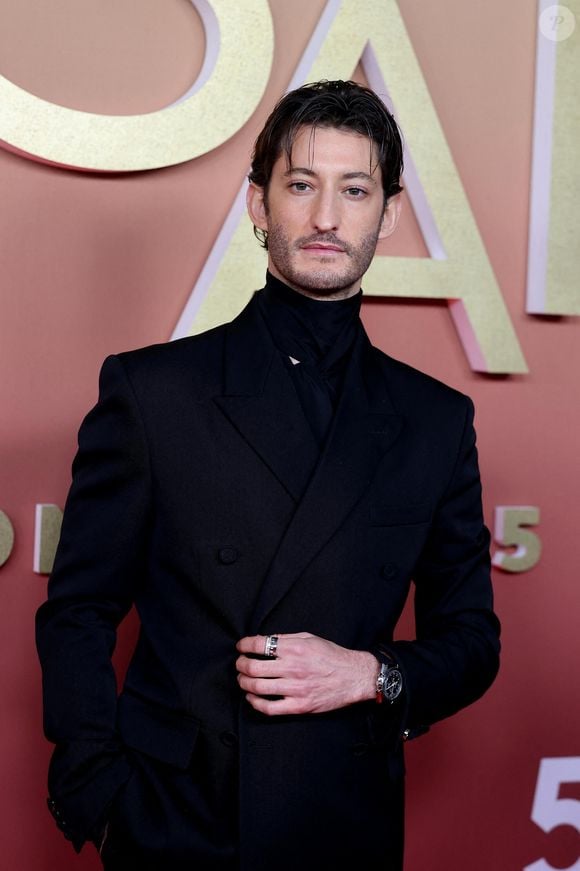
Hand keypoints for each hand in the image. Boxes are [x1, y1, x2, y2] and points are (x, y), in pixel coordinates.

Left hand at [235, 632, 377, 715]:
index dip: (244, 645)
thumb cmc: (332, 656)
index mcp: (295, 648)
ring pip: (257, 688)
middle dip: (240, 664)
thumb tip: (264, 640)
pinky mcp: (299, 706)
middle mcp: (293, 668)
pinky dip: (255, 703)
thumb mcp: (310, 638)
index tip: (241, 646)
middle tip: (239, 664)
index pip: (259, 644)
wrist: (354, 677)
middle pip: (253, 667)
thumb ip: (286, 638)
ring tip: (243, 679)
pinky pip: (269, 708)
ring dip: (243, 683)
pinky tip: (252, 698)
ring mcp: (295, 689)